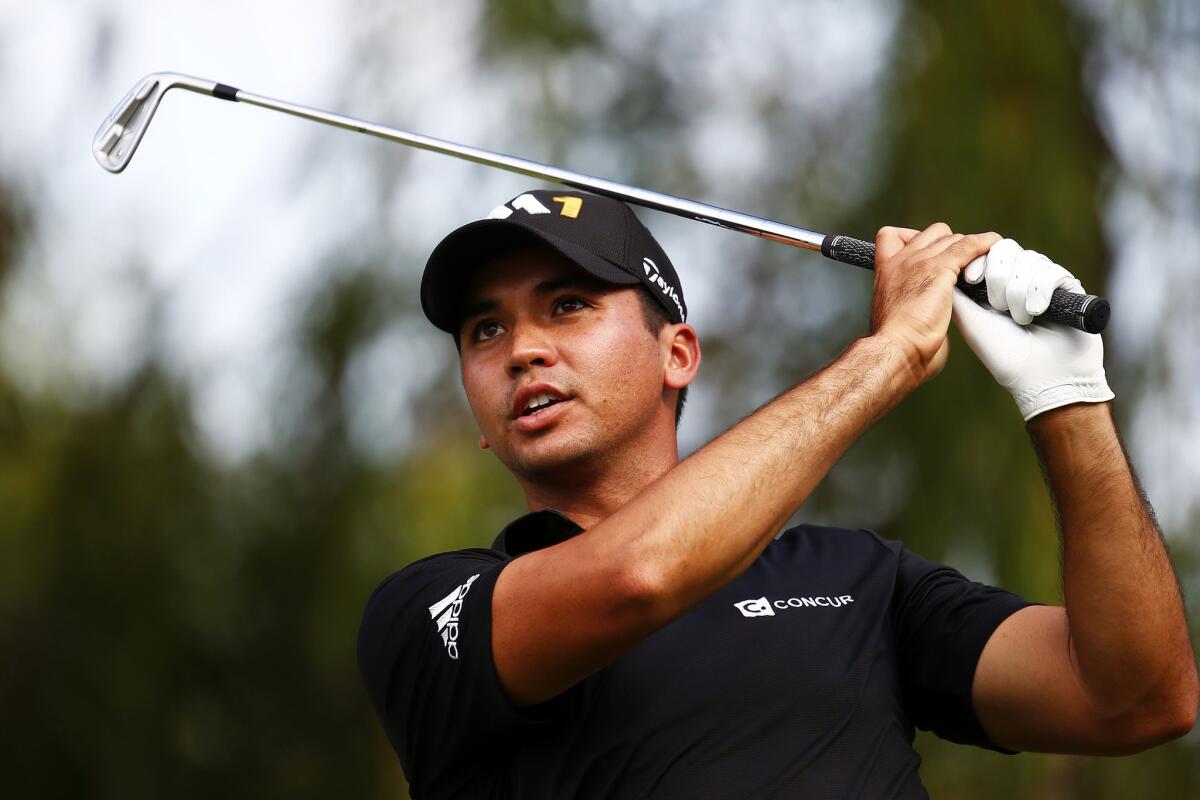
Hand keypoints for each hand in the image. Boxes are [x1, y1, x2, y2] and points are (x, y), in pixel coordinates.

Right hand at [871, 223, 1001, 387]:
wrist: (896, 350)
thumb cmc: (898, 346)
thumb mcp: (898, 318)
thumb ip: (913, 304)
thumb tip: (934, 313)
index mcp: (886, 273)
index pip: (892, 236)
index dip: (914, 238)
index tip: (930, 254)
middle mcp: (900, 262)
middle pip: (932, 233)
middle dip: (952, 245)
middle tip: (965, 267)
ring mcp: (918, 262)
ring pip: (952, 237)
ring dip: (970, 249)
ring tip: (984, 262)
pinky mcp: (939, 269)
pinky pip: (968, 246)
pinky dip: (984, 243)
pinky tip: (995, 245)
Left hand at [952, 239, 1114, 420]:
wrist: (1045, 378)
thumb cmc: (1004, 355)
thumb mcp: (971, 323)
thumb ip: (957, 294)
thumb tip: (943, 266)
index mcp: (992, 289)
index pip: (986, 253)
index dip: (979, 260)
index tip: (971, 278)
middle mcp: (1017, 282)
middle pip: (1007, 250)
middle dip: (999, 276)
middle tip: (998, 306)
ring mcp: (1043, 283)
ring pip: (1029, 260)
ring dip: (1019, 290)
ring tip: (1021, 318)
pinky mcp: (1067, 288)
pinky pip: (1053, 270)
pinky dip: (1041, 290)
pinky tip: (1037, 312)